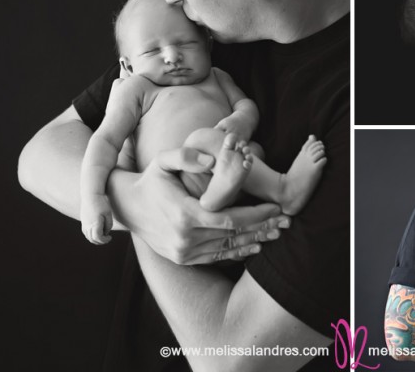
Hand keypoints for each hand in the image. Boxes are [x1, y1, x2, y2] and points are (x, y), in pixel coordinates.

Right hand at [81, 195, 112, 244]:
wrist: (90, 195)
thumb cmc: (101, 203)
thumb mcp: (108, 214)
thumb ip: (108, 225)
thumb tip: (106, 233)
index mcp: (95, 224)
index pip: (98, 238)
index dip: (104, 240)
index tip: (110, 237)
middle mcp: (87, 226)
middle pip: (92, 240)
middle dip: (100, 241)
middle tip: (107, 238)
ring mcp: (84, 224)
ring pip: (88, 237)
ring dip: (95, 239)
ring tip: (102, 235)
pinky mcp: (82, 221)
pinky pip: (86, 233)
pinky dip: (91, 235)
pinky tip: (96, 231)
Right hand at [110, 145, 288, 264]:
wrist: (128, 207)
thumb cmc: (151, 179)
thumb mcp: (163, 160)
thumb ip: (186, 156)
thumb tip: (211, 159)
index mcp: (185, 214)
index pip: (230, 219)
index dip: (256, 215)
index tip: (276, 208)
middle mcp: (185, 238)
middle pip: (233, 236)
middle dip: (262, 228)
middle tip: (286, 222)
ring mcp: (184, 252)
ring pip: (227, 249)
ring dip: (254, 241)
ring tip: (276, 233)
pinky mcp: (183, 259)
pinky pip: (216, 258)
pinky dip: (237, 253)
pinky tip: (254, 246)